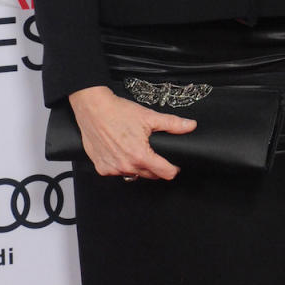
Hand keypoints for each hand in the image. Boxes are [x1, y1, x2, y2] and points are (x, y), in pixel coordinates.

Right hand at [69, 85, 196, 180]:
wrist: (94, 109)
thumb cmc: (119, 112)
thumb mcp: (149, 116)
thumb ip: (172, 124)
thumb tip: (190, 126)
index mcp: (140, 156)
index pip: (164, 173)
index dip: (173, 169)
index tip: (175, 166)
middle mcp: (125, 166)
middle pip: (149, 175)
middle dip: (156, 167)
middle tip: (157, 154)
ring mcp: (112, 169)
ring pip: (133, 174)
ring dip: (138, 166)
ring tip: (138, 150)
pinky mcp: (101, 168)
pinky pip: (117, 172)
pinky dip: (122, 165)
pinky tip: (123, 152)